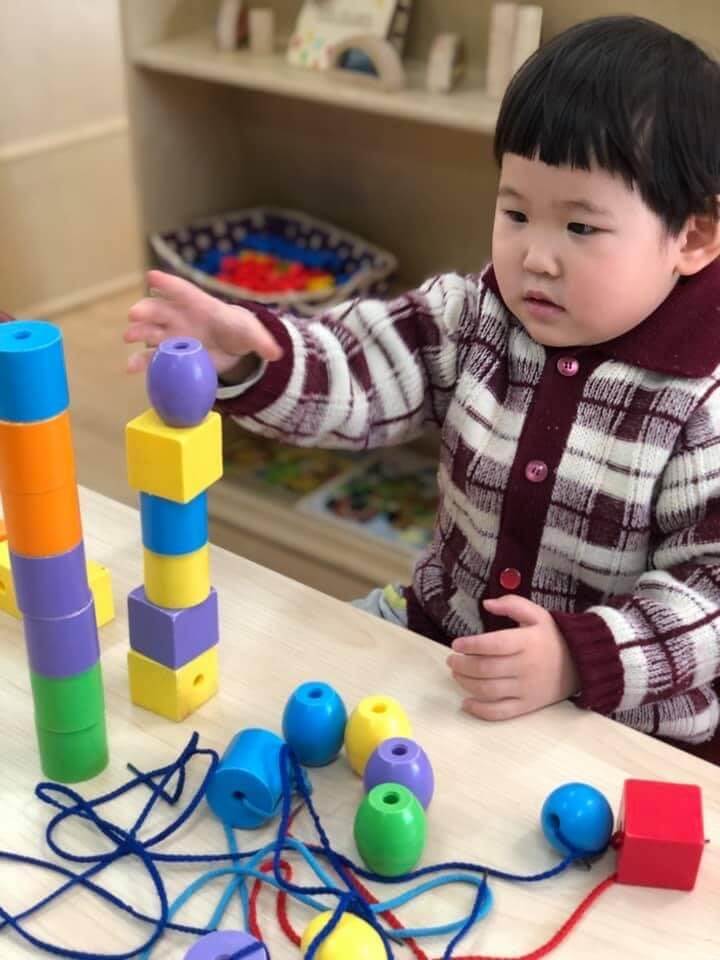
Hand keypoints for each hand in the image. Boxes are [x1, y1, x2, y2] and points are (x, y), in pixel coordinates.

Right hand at [124, 270, 282, 376]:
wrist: (232, 346)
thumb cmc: (238, 330)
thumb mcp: (252, 335)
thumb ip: (262, 342)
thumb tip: (276, 353)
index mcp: (200, 305)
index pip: (182, 291)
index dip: (168, 284)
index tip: (152, 277)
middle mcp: (180, 317)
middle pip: (160, 309)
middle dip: (146, 310)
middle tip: (134, 314)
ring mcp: (172, 335)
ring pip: (150, 331)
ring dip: (138, 333)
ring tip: (128, 337)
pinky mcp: (170, 354)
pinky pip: (152, 357)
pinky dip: (140, 362)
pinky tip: (130, 367)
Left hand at [446, 595, 578, 720]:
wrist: (582, 665)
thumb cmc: (553, 637)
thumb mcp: (537, 614)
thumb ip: (511, 604)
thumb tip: (486, 603)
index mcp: (527, 642)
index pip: (494, 645)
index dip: (471, 645)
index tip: (456, 644)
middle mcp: (526, 667)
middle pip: (486, 669)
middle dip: (462, 665)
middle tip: (451, 659)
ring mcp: (526, 689)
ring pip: (488, 690)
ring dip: (466, 683)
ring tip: (456, 674)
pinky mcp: (528, 706)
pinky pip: (500, 712)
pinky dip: (480, 710)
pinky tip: (466, 702)